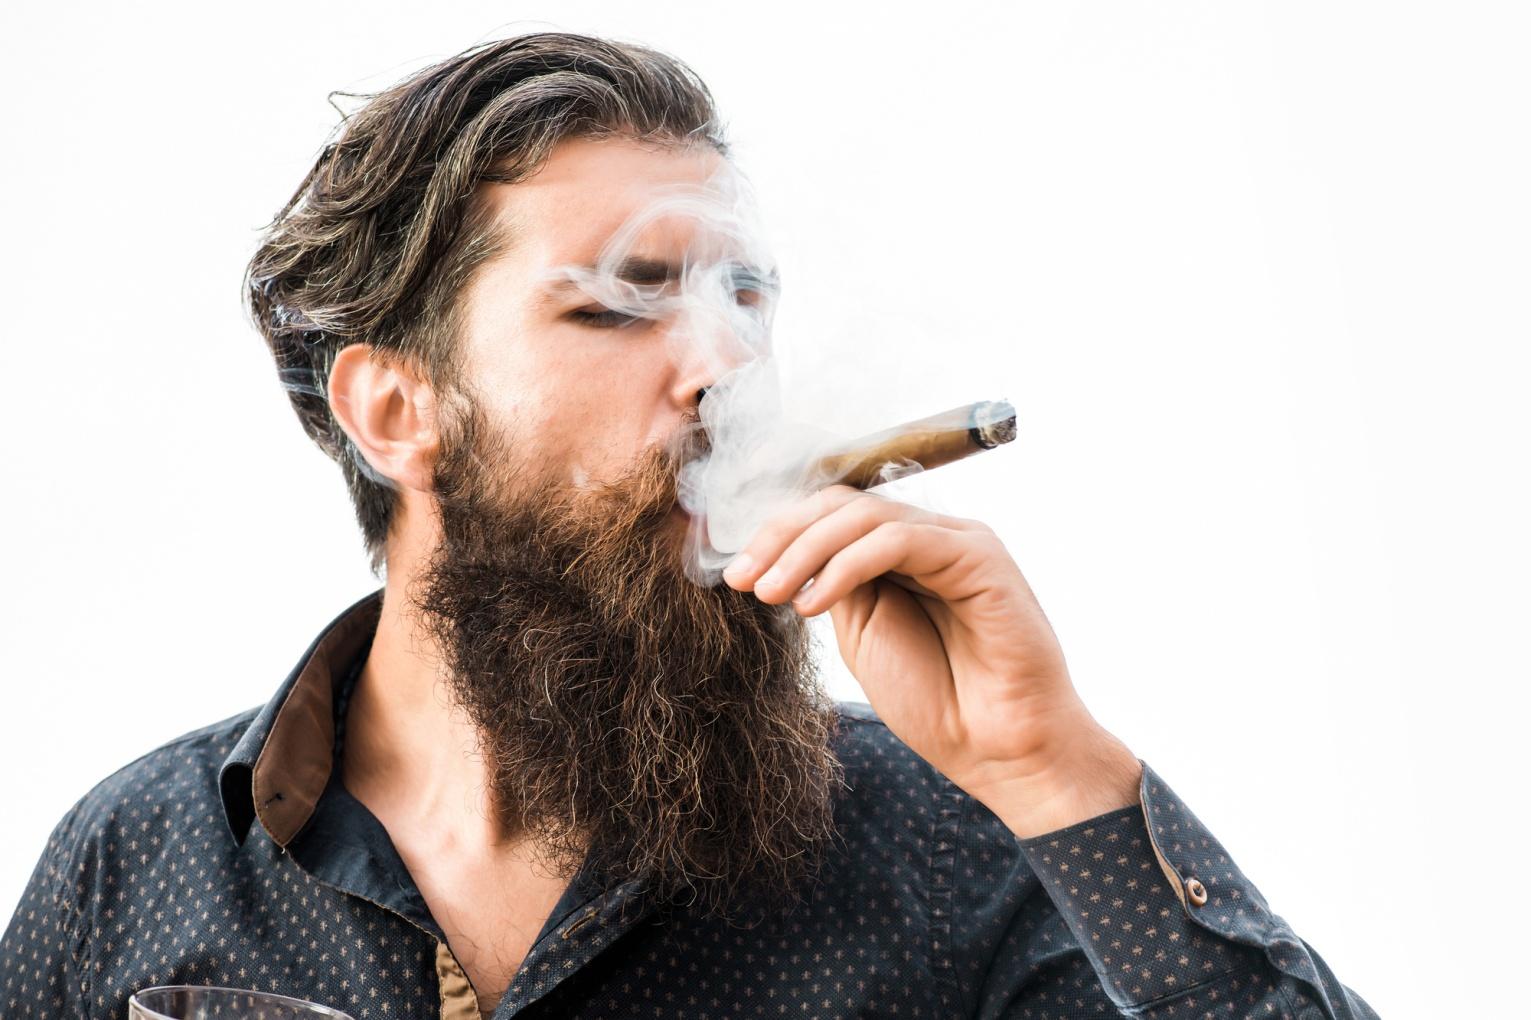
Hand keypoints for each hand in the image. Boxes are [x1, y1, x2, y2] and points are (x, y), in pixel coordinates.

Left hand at [721, 485, 1142, 838]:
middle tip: (741, 579)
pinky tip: (814, 602)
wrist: (999, 751)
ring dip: (805, 550)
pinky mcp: (979, 556)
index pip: (830, 516)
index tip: (733, 574)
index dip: (776, 536)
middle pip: (840, 505)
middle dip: (780, 537)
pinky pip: (899, 539)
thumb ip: (835, 587)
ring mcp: (957, 541)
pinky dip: (846, 564)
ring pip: (863, 515)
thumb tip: (786, 554)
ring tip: (770, 594)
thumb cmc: (938, 701)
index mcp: (901, 554)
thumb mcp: (863, 636)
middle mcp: (930, 537)